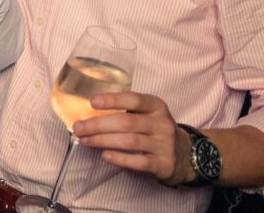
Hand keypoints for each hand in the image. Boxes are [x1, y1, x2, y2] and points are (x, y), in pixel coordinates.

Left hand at [73, 91, 192, 186]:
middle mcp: (162, 124)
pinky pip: (139, 162)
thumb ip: (125, 109)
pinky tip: (105, 155)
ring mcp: (164, 145)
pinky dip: (120, 159)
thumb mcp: (147, 113)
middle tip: (78, 128)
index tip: (92, 102)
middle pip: (126, 122)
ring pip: (129, 142)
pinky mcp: (163, 164)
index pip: (134, 99)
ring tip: (84, 141)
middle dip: (98, 125)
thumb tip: (87, 110)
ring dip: (102, 141)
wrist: (185, 154)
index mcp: (156, 106)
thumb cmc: (154, 129)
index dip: (112, 100)